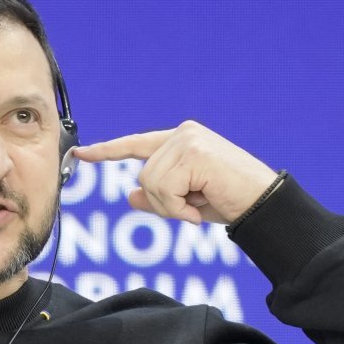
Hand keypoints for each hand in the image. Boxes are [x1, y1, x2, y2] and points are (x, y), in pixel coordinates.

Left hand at [72, 121, 276, 225]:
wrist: (262, 204)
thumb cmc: (229, 201)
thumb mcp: (186, 202)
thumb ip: (158, 197)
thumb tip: (129, 195)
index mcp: (180, 140)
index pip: (136, 144)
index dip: (107, 151)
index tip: (80, 153)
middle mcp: (183, 134)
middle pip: (143, 175)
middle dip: (163, 202)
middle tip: (191, 209)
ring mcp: (189, 141)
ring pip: (151, 183)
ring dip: (173, 206)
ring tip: (198, 205)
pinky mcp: (194, 153)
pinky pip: (166, 189)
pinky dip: (180, 207)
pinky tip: (201, 206)